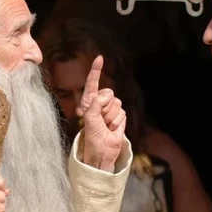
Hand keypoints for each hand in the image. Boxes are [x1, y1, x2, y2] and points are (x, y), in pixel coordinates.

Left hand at [77, 56, 125, 170]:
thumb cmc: (92, 137)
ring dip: (111, 116)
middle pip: (109, 93)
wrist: (103, 152)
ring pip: (117, 103)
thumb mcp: (90, 118)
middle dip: (105, 107)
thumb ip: (96, 103)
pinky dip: (117, 122)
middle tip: (100, 120)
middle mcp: (100, 104)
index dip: (96, 71)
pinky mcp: (120, 117)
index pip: (93, 83)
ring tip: (106, 126)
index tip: (99, 58)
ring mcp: (110, 110)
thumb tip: (108, 94)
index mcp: (89, 102)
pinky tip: (112, 129)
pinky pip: (122, 112)